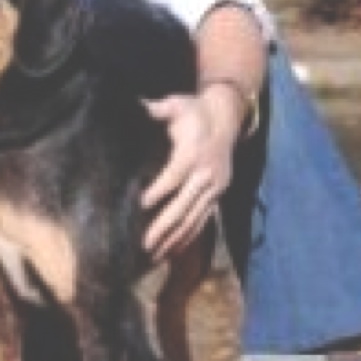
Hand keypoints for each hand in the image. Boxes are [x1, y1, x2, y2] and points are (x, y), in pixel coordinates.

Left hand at [140, 89, 242, 259]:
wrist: (227, 116)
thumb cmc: (193, 110)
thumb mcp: (175, 104)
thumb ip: (154, 109)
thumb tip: (133, 106)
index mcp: (195, 152)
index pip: (174, 176)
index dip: (157, 192)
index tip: (138, 207)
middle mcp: (208, 174)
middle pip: (184, 205)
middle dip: (163, 227)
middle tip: (143, 245)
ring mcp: (216, 187)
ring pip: (195, 218)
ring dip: (175, 239)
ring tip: (154, 256)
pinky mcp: (218, 195)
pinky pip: (204, 220)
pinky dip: (189, 237)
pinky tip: (173, 251)